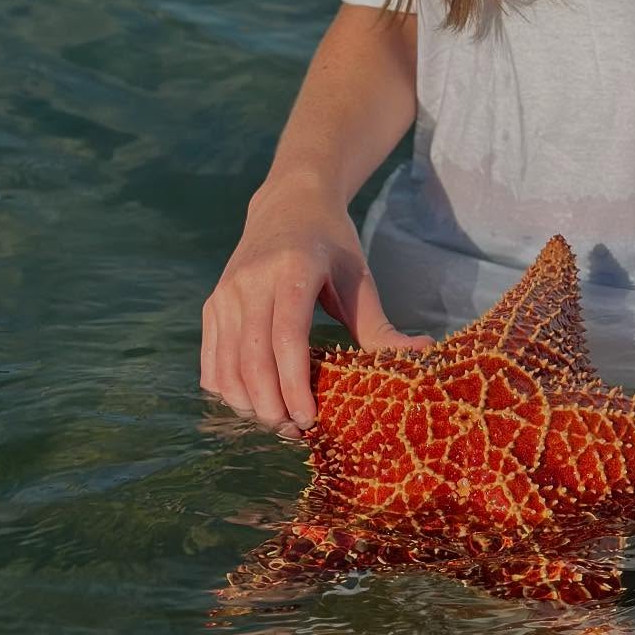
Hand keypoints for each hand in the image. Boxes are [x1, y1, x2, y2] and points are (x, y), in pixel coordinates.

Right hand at [200, 174, 432, 438]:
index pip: (286, 338)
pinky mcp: (212, 304)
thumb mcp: (359, 279)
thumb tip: (423, 354)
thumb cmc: (333, 243)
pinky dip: (227, 390)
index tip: (310, 420)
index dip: (294, 385)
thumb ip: (380, 326)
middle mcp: (251, 281)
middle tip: (296, 432)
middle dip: (271, 405)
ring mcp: (225, 293)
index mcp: (293, 270)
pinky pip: (211, 361)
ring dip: (248, 404)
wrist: (289, 203)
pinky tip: (253, 401)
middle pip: (252, 359)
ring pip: (226, 366)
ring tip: (278, 422)